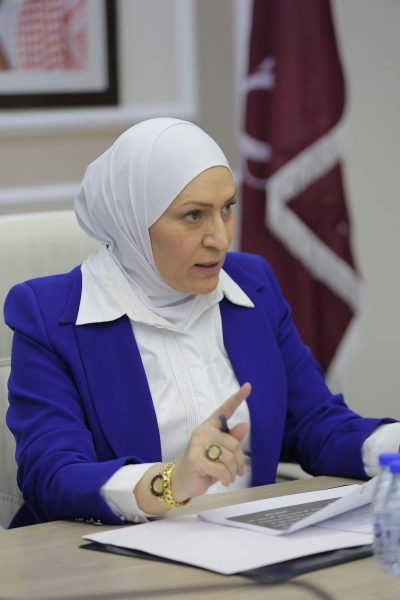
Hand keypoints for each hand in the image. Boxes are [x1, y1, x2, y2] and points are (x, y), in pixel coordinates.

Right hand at [171, 383, 250, 501]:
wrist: (182, 480)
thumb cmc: (204, 465)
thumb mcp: (221, 453)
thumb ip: (232, 439)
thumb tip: (244, 425)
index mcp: (210, 425)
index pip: (225, 409)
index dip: (237, 398)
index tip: (248, 386)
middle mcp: (204, 431)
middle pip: (234, 443)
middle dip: (238, 462)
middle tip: (236, 471)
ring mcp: (198, 444)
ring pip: (229, 458)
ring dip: (232, 472)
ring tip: (228, 477)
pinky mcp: (195, 458)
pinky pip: (221, 469)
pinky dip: (226, 478)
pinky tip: (224, 481)